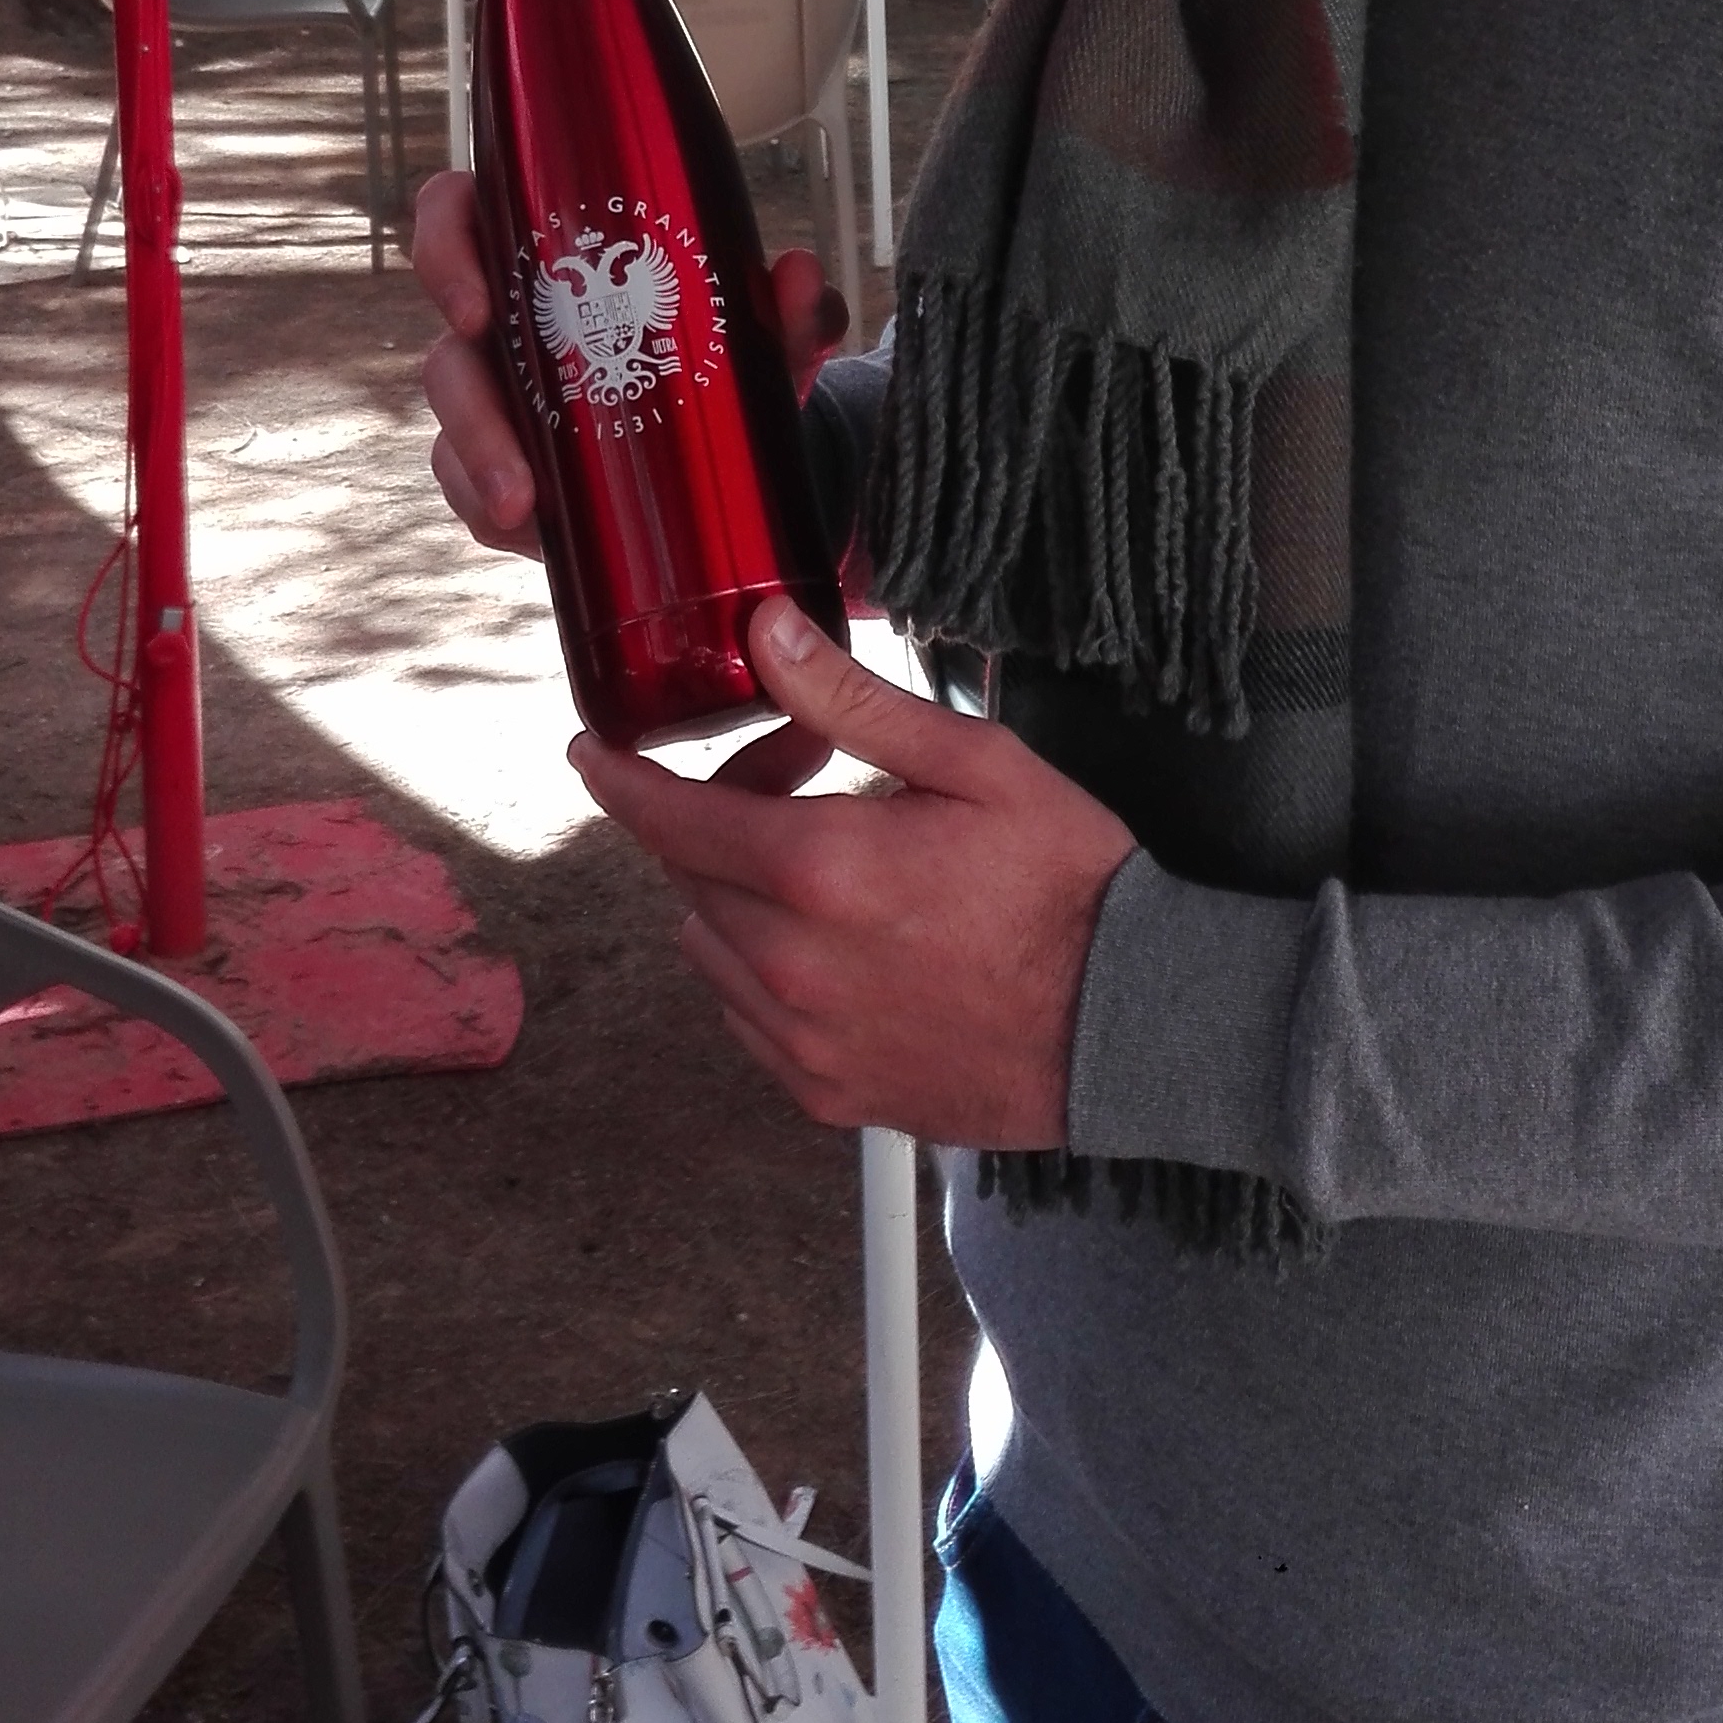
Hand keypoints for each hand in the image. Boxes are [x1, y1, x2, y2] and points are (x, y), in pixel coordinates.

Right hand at [412, 166, 848, 556]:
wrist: (745, 453)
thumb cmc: (726, 360)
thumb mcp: (766, 337)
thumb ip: (791, 308)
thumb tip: (802, 276)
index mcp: (549, 261)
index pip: (465, 217)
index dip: (445, 241)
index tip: (477, 299)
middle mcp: (511, 330)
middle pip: (447, 342)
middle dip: (464, 392)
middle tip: (505, 430)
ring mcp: (502, 406)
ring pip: (453, 427)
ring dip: (481, 463)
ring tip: (525, 506)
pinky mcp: (507, 476)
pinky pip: (473, 493)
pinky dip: (489, 509)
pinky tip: (525, 530)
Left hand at [572, 598, 1136, 1145]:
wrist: (1129, 1025)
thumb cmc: (1067, 885)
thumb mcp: (975, 762)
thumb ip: (850, 700)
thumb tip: (764, 632)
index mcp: (818, 868)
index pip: (666, 817)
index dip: (618, 776)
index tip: (593, 749)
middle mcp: (789, 963)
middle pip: (688, 876)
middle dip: (716, 814)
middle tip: (799, 773)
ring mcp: (801, 1038)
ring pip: (710, 946)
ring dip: (737, 895)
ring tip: (828, 864)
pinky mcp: (824, 1090)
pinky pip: (746, 1017)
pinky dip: (765, 969)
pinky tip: (841, 942)